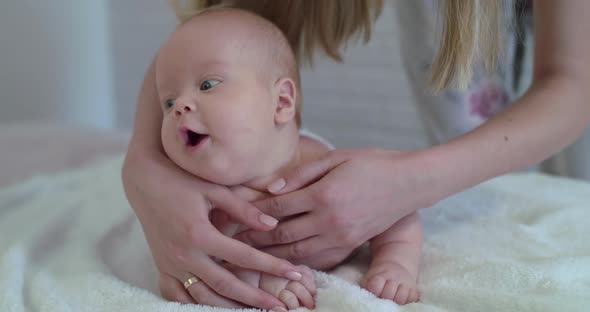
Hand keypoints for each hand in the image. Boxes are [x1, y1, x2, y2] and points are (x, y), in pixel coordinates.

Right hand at [122, 150, 303, 309]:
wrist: (144, 181)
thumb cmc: (182, 180)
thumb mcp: (215, 189)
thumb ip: (244, 208)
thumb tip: (273, 226)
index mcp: (199, 234)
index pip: (243, 256)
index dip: (271, 266)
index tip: (294, 273)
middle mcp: (184, 254)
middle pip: (225, 285)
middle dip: (255, 299)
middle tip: (281, 308)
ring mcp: (171, 264)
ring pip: (202, 297)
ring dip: (229, 307)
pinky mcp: (162, 267)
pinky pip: (178, 295)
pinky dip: (195, 305)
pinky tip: (214, 309)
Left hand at [236, 148, 438, 268]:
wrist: (408, 183)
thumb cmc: (372, 164)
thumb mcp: (336, 158)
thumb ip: (301, 173)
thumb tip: (270, 188)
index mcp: (324, 194)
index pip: (278, 208)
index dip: (253, 212)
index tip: (233, 215)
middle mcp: (330, 220)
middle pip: (282, 234)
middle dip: (255, 238)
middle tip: (231, 241)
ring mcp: (341, 236)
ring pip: (297, 252)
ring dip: (271, 255)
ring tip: (249, 254)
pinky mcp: (350, 244)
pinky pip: (318, 259)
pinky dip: (297, 262)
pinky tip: (282, 261)